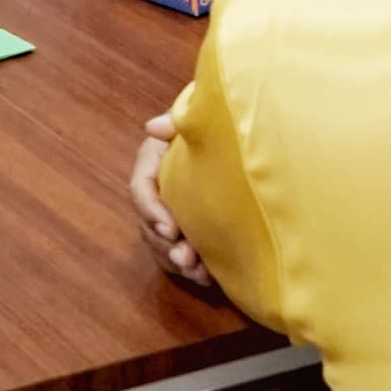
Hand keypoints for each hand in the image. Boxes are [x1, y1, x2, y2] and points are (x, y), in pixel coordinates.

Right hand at [128, 114, 215, 289]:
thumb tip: (153, 127)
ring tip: (201, 273)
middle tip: (187, 257)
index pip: (141, 186)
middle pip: (149, 224)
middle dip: (166, 245)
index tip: (172, 227)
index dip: (151, 209)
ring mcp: (173, 212)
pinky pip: (180, 257)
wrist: (249, 137)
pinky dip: (193, 270)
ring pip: (162, 245)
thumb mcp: (200, 113)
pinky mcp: (189, 230)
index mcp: (156, 159)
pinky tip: (211, 278)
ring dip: (178, 261)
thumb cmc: (221, 120)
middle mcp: (159, 188)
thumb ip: (178, 120)